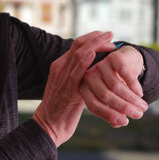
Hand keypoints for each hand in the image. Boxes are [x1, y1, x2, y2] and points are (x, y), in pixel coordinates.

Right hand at [33, 31, 114, 146]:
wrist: (48, 125)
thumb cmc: (61, 109)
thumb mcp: (69, 87)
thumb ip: (77, 77)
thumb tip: (92, 71)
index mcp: (60, 66)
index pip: (76, 45)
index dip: (91, 39)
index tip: (105, 37)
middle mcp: (60, 69)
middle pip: (78, 46)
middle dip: (96, 38)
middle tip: (110, 34)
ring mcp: (63, 79)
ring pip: (77, 56)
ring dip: (94, 46)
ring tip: (109, 41)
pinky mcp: (67, 91)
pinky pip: (76, 73)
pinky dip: (84, 62)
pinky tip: (93, 55)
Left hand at [80, 45, 147, 127]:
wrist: (125, 61)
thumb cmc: (117, 84)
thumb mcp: (113, 98)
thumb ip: (112, 111)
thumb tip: (117, 124)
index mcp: (85, 89)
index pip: (93, 105)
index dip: (109, 115)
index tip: (125, 122)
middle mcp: (90, 76)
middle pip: (105, 96)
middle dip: (124, 107)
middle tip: (139, 115)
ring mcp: (100, 65)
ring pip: (116, 86)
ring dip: (131, 98)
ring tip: (143, 106)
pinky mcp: (113, 58)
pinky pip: (124, 73)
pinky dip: (133, 85)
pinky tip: (140, 93)